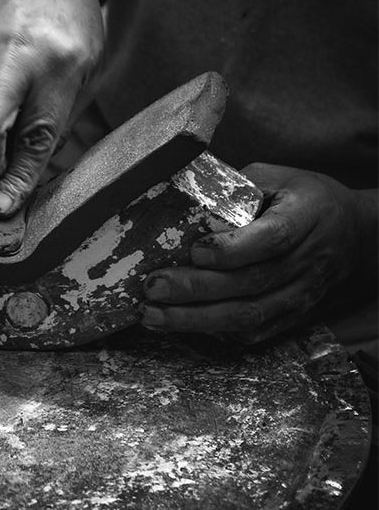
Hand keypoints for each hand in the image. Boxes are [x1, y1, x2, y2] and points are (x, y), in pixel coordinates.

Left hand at [142, 163, 377, 342]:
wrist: (356, 234)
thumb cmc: (305, 197)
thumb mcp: (276, 176)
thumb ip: (236, 185)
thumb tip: (183, 191)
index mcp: (307, 217)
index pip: (272, 239)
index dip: (232, 250)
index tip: (194, 250)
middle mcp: (308, 261)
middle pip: (252, 284)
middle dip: (196, 289)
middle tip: (153, 287)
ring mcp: (303, 294)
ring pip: (250, 316)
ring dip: (196, 319)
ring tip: (152, 314)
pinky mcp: (294, 316)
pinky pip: (256, 333)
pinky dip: (216, 333)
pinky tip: (180, 325)